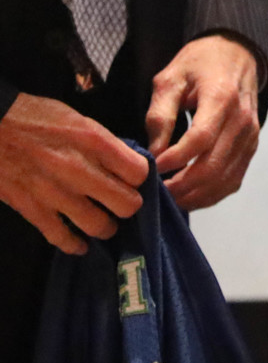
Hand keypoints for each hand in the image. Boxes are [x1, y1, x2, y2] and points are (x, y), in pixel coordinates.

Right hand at [0, 93, 146, 252]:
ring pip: (99, 226)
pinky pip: (62, 238)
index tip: (132, 178)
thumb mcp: (79, 120)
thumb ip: (104, 144)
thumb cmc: (35, 117)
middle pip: (127, 204)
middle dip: (129, 204)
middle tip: (121, 202)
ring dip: (106, 227)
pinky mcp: (32, 209)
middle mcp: (80, 170)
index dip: (139, 177)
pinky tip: (80, 244)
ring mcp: (56, 193)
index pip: (140, 173)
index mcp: (95, 142)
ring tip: (104, 223)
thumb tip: (123, 165)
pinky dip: (74, 245)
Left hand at [147, 34, 261, 209]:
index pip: (200, 139)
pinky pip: (233, 180)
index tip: (151, 168)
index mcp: (222, 98)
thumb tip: (154, 154)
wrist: (236, 55)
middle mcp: (243, 120)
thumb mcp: (169, 80)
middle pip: (213, 166)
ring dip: (194, 195)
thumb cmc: (198, 65)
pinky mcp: (251, 147)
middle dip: (181, 185)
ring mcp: (251, 136)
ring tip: (167, 198)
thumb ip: (160, 116)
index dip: (174, 159)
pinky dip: (210, 195)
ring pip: (224, 179)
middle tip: (154, 192)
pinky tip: (188, 195)